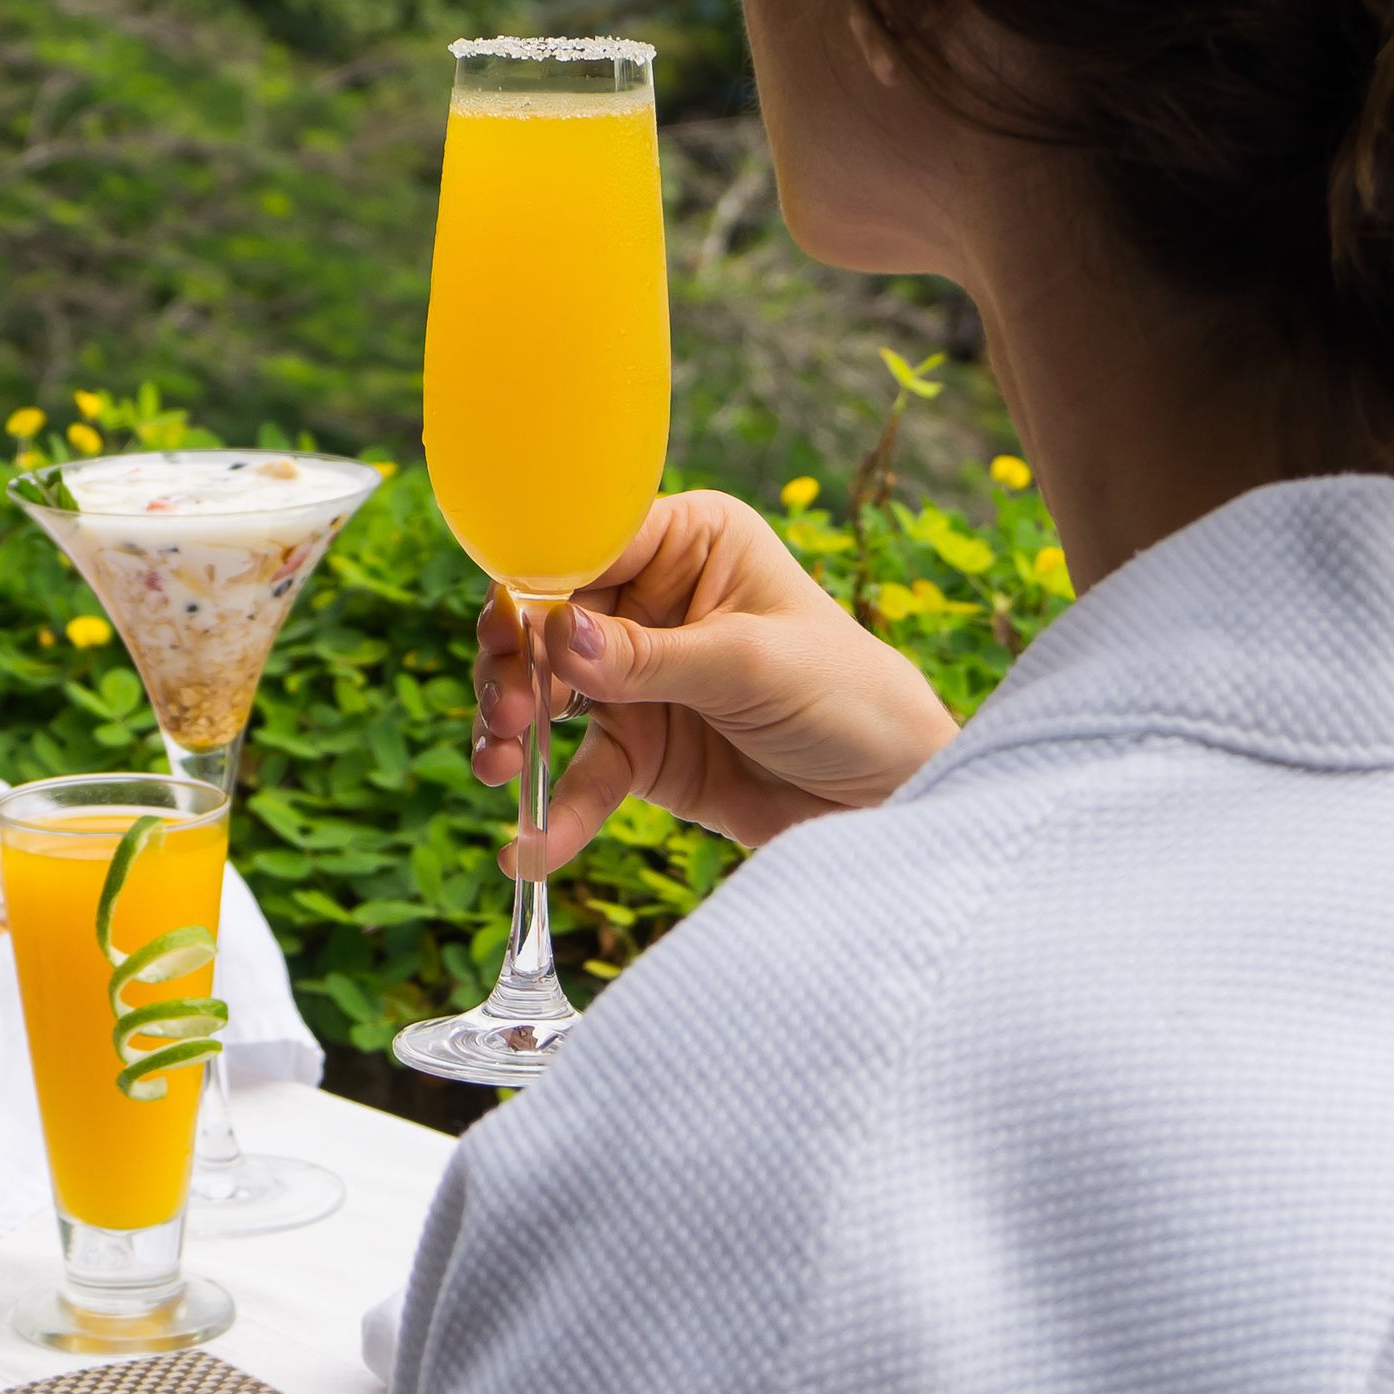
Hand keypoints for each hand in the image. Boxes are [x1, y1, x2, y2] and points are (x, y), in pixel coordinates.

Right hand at [473, 488, 961, 876]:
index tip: (509, 632)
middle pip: (547, 624)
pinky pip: (581, 777)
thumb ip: (648, 657)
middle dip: (514, 668)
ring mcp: (638, 680)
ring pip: (546, 698)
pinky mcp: (640, 751)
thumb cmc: (848, 697)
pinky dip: (553, 813)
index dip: (538, 586)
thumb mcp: (749, 665)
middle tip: (509, 714)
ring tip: (499, 770)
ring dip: (513, 734)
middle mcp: (649, 603)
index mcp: (687, 544)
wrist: (893, 796)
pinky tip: (528, 850)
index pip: (587, 546)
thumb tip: (556, 636)